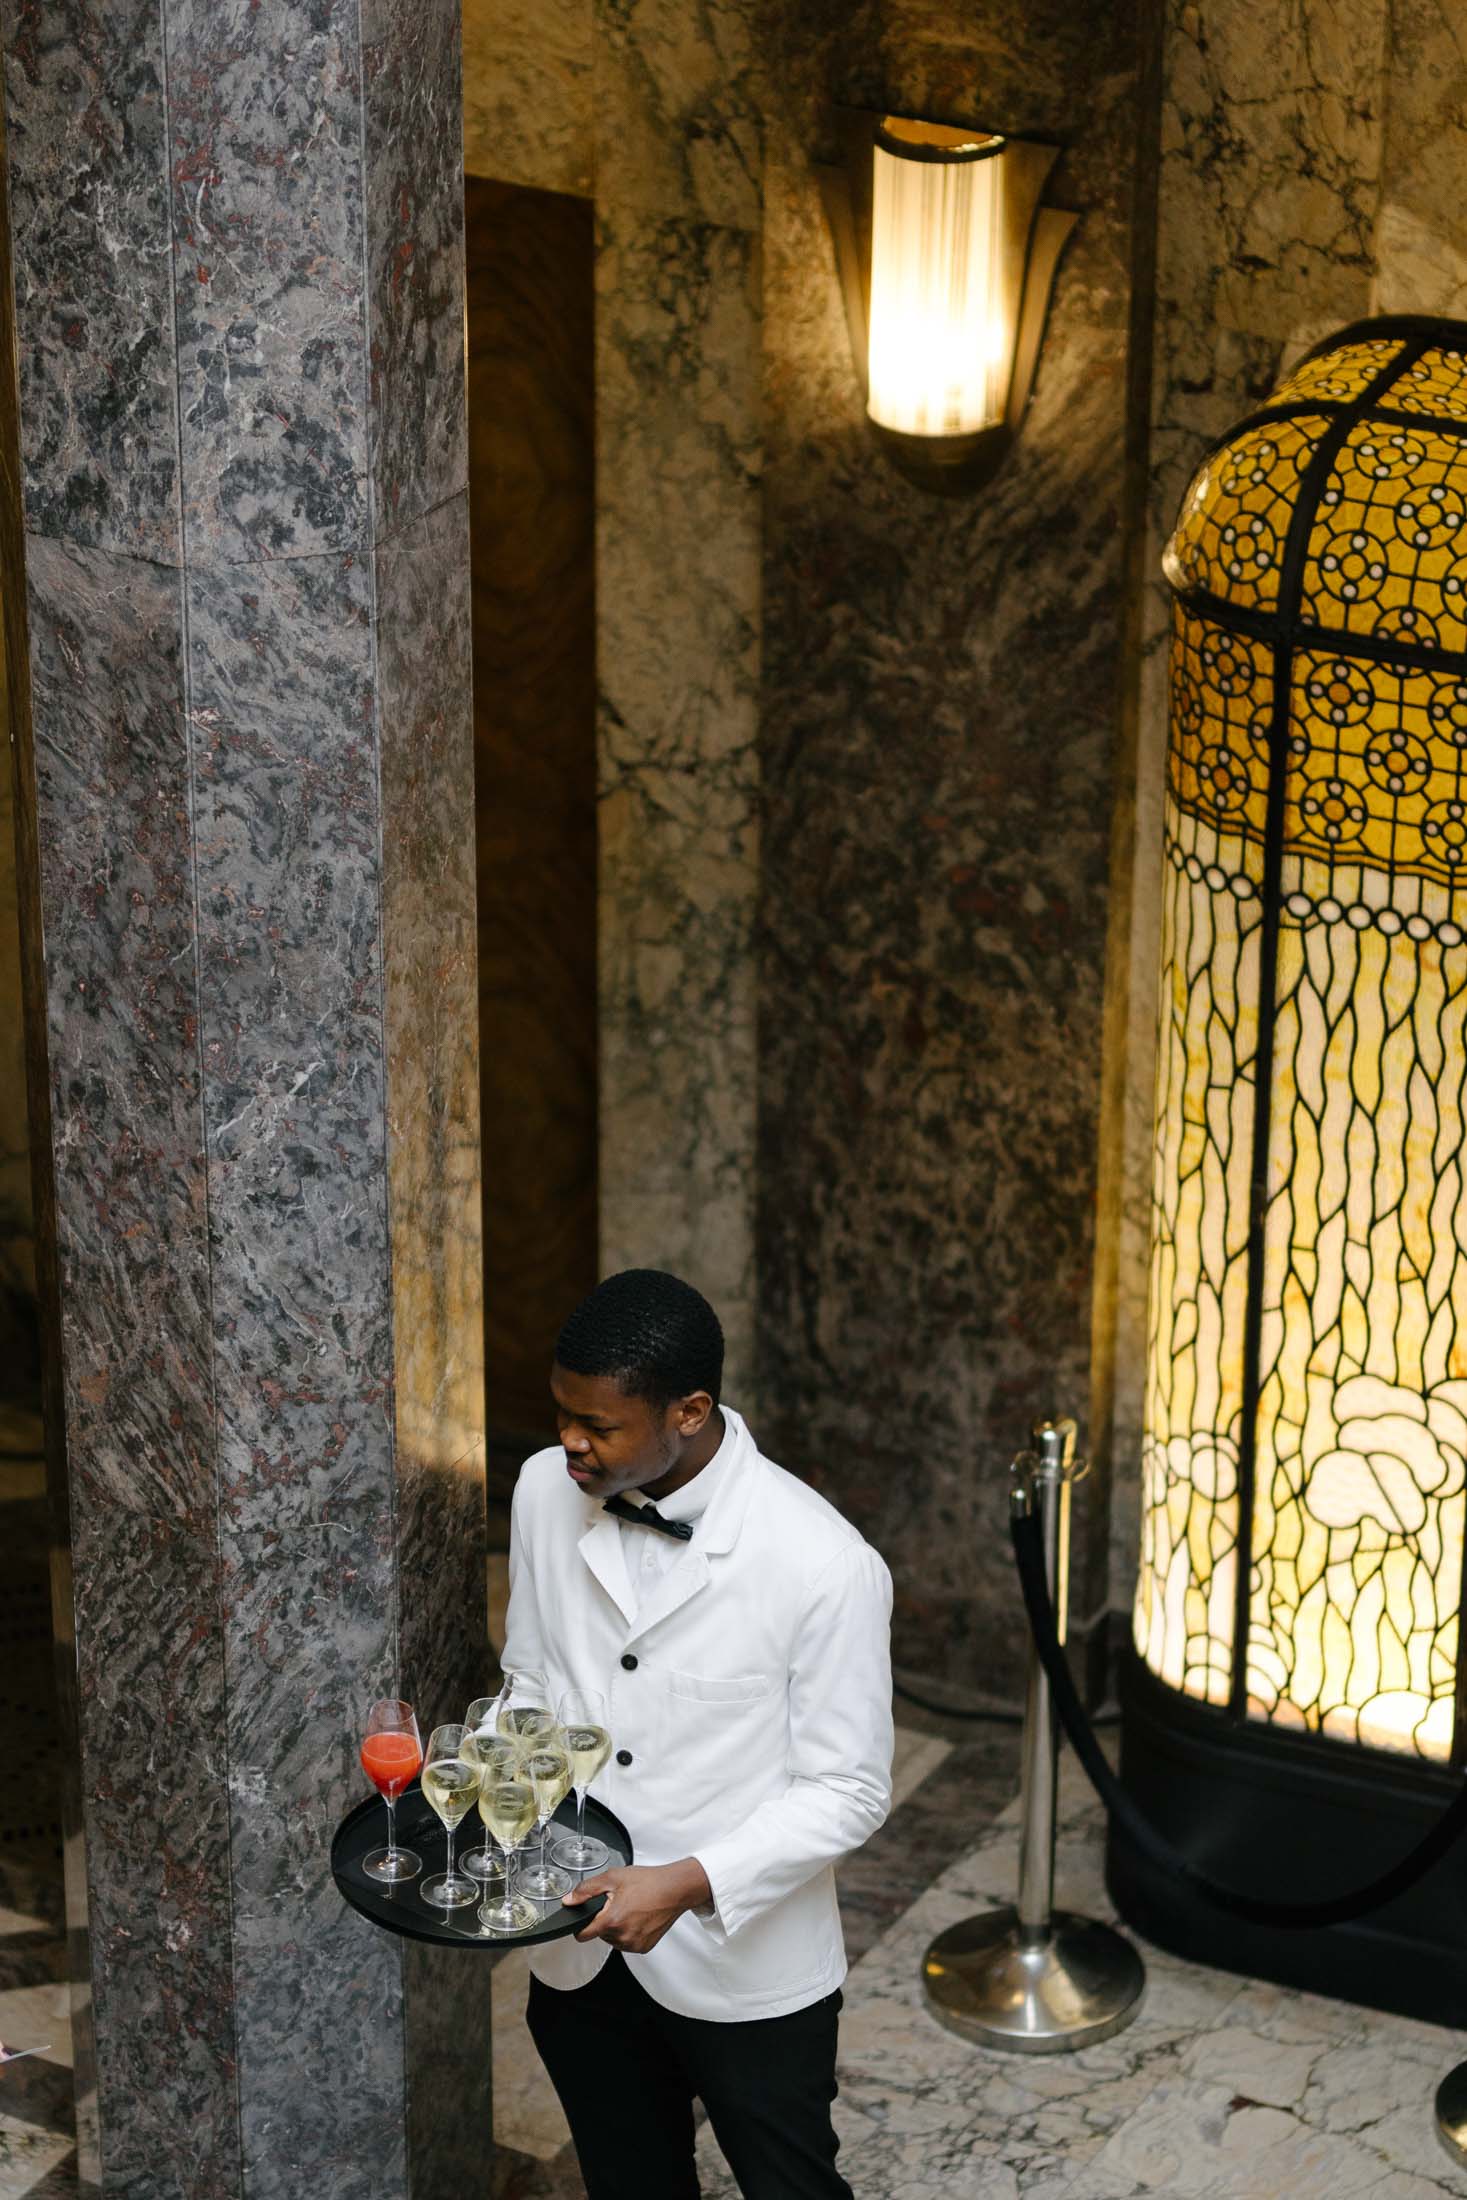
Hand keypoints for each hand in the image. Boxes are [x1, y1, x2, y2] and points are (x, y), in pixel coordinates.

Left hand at [562, 1859, 711, 1952]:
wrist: (674, 1889)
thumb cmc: (648, 1882)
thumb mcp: (612, 1878)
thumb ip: (586, 1890)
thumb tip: (569, 1901)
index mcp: (611, 1921)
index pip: (583, 1935)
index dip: (580, 1925)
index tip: (584, 1919)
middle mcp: (622, 1937)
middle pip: (600, 1935)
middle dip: (604, 1920)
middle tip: (617, 1903)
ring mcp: (634, 1944)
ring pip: (613, 1940)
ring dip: (616, 1928)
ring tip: (630, 1908)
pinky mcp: (644, 1948)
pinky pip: (627, 1943)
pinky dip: (629, 1932)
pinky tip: (638, 1918)